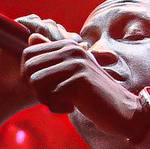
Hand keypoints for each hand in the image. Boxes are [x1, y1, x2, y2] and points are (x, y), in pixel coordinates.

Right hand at [0, 14, 73, 116]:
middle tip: (70, 42)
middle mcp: (39, 44)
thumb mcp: (56, 83)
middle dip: (64, 35)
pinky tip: (43, 34)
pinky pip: (28, 21)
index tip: (81, 49)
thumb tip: (93, 50)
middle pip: (57, 29)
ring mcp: (27, 37)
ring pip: (45, 24)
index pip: (66, 39)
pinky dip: (37, 24)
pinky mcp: (13, 32)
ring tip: (57, 40)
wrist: (4, 94)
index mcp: (50, 54)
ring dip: (53, 29)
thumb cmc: (30, 94)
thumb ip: (73, 68)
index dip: (73, 42)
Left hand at [21, 32, 141, 137]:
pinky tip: (73, 107)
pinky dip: (57, 107)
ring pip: (36, 83)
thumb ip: (53, 56)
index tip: (47, 88)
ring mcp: (76, 64)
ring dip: (46, 99)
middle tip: (55, 98)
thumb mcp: (72, 72)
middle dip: (36, 89)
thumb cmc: (94, 95)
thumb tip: (31, 37)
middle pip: (29, 69)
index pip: (27, 54)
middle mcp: (72, 50)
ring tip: (64, 102)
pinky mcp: (79, 81)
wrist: (122, 111)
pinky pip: (50, 96)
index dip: (29, 75)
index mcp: (68, 45)